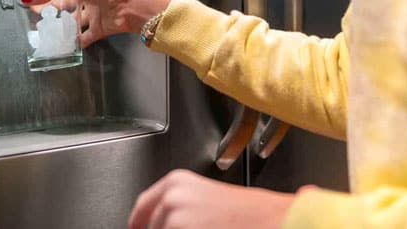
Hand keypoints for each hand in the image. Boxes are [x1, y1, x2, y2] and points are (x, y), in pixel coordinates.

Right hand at [22, 0, 172, 47]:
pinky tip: (64, 46)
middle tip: (35, 16)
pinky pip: (84, 36)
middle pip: (67, 3)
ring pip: (74, 21)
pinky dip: (75, 42)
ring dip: (62, 26)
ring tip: (45, 32)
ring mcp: (96, 13)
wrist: (136, 7)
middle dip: (52, 9)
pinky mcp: (101, 28)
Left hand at [128, 170, 294, 228]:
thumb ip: (178, 207)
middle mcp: (170, 198)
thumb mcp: (204, 199)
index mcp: (175, 182)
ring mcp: (173, 220)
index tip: (135, 228)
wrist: (270, 220)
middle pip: (152, 228)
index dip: (138, 222)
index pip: (142, 208)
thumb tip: (163, 222)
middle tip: (198, 227)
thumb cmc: (246, 213)